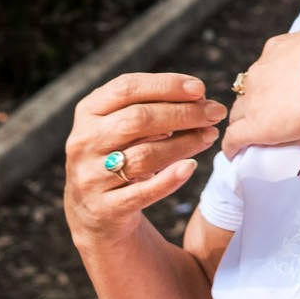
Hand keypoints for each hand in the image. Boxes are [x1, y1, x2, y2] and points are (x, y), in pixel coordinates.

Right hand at [64, 72, 226, 246]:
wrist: (97, 213)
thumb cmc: (120, 155)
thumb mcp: (124, 126)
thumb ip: (153, 108)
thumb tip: (199, 98)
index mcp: (88, 112)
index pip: (126, 88)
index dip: (165, 85)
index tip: (200, 89)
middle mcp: (84, 142)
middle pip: (137, 119)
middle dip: (183, 113)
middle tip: (215, 112)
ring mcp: (91, 176)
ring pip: (144, 155)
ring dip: (184, 143)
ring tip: (210, 135)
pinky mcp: (105, 208)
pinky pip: (142, 192)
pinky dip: (169, 178)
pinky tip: (190, 167)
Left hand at [220, 0, 299, 152]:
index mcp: (276, 49)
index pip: (263, 68)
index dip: (269, 81)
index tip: (279, 90)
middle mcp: (259, 71)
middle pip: (247, 91)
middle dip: (254, 102)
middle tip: (270, 115)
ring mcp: (255, 99)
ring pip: (238, 114)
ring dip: (243, 123)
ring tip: (252, 137)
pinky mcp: (256, 125)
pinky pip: (234, 139)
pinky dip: (232, 147)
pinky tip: (235, 153)